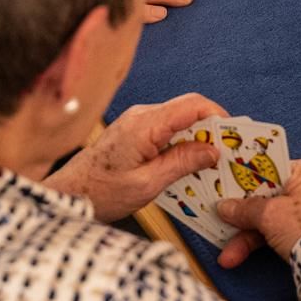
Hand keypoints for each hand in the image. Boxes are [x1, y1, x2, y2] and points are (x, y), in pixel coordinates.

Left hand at [45, 93, 226, 223]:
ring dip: (196, 137)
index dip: (218, 116)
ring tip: (207, 164)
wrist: (68, 195)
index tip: (232, 136)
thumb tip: (212, 151)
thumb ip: (182, 163)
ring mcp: (136, 121)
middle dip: (211, 129)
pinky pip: (166, 128)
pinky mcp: (134, 130)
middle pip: (188, 109)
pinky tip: (185, 163)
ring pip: (179, 119)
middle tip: (225, 154)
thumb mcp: (147, 184)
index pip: (192, 105)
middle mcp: (141, 115)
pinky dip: (181, 141)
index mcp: (145, 125)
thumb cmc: (100, 192)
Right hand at [215, 158, 300, 266]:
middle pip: (265, 198)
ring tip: (227, 256)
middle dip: (240, 217)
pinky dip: (259, 245)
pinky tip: (237, 257)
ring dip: (245, 238)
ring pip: (268, 220)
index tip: (224, 188)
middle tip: (218, 222)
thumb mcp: (269, 214)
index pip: (268, 170)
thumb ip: (244, 208)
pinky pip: (276, 233)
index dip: (244, 181)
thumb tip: (224, 206)